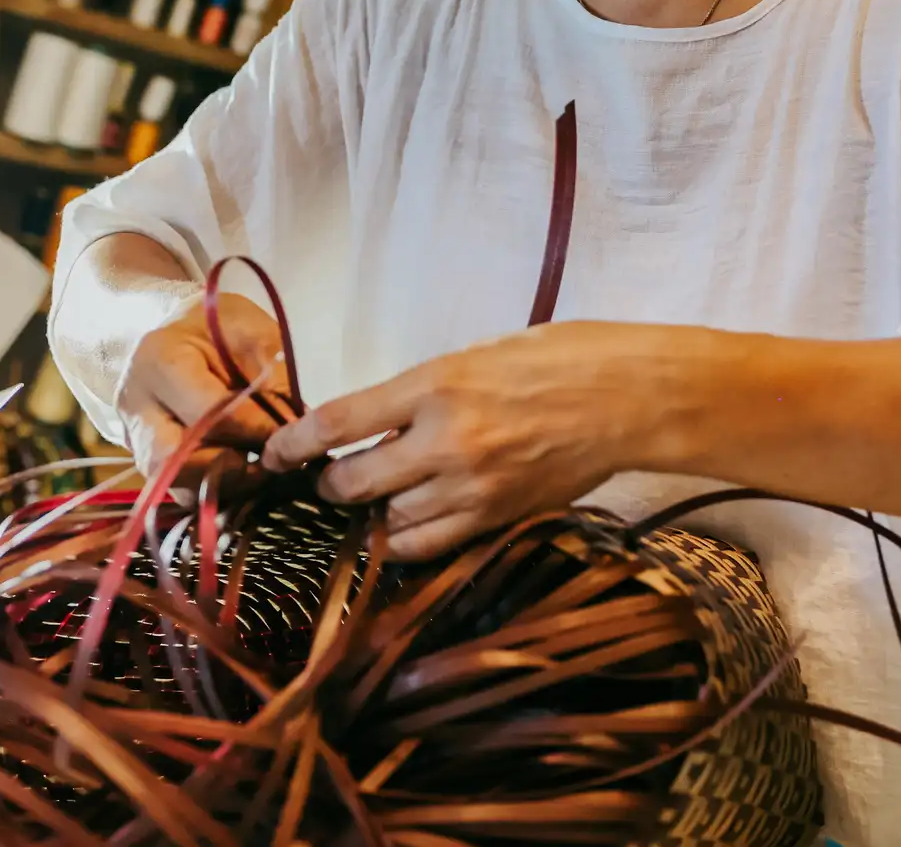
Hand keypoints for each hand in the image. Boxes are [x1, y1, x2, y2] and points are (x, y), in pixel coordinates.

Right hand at [117, 290, 296, 485]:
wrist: (174, 328)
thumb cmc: (217, 327)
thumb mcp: (252, 333)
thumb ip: (273, 379)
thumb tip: (297, 432)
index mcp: (160, 361)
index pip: (210, 413)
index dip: (256, 430)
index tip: (289, 435)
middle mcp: (136, 406)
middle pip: (176, 462)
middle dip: (230, 470)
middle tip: (270, 465)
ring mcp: (134, 438)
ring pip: (175, 485)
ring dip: (223, 487)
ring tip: (259, 473)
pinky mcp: (145, 461)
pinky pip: (178, 491)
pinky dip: (213, 491)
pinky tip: (242, 477)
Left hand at [261, 323, 677, 561]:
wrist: (627, 398)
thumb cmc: (555, 357)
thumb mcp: (472, 355)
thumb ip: (419, 393)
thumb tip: (374, 425)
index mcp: (435, 384)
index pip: (338, 422)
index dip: (293, 444)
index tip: (273, 454)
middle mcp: (447, 441)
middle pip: (354, 483)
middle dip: (330, 486)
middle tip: (327, 480)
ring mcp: (475, 488)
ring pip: (390, 524)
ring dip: (371, 516)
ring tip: (371, 502)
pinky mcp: (500, 519)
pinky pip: (433, 546)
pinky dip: (409, 541)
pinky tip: (406, 526)